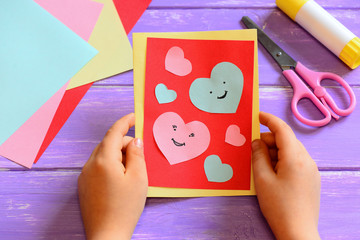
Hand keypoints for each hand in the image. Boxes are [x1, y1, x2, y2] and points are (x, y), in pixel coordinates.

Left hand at [78, 113, 147, 239]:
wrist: (107, 235)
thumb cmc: (125, 207)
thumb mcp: (138, 178)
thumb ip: (136, 154)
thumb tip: (134, 140)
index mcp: (103, 160)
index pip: (114, 133)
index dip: (125, 122)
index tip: (134, 116)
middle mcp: (90, 164)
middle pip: (108, 143)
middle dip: (124, 143)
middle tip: (139, 154)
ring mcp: (85, 176)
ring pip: (102, 155)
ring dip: (117, 155)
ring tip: (131, 170)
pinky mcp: (84, 186)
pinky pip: (98, 166)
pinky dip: (110, 165)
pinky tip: (120, 178)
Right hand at [252, 112, 320, 239]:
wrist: (298, 232)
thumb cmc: (278, 206)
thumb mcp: (262, 179)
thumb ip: (258, 156)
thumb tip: (257, 142)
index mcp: (295, 158)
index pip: (282, 130)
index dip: (269, 120)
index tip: (257, 116)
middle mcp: (307, 160)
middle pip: (287, 140)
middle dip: (269, 140)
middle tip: (253, 149)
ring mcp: (311, 170)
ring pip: (291, 151)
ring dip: (275, 151)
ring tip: (261, 164)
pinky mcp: (311, 179)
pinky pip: (296, 161)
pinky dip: (282, 160)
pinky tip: (272, 172)